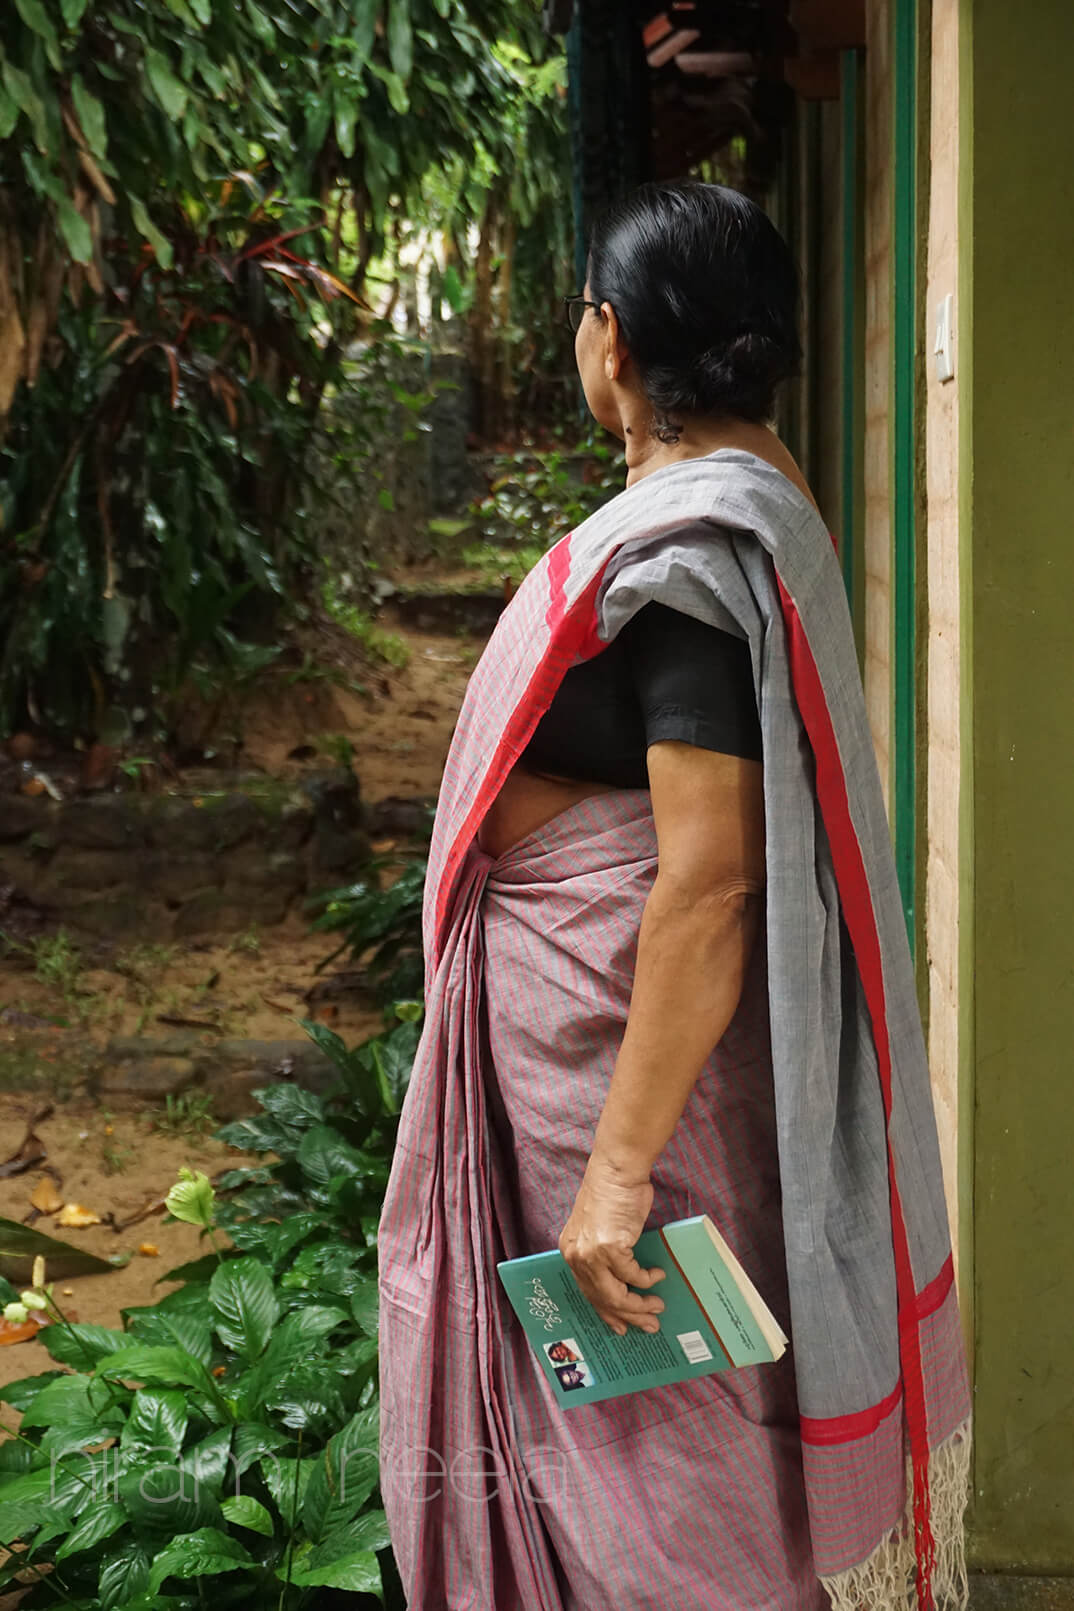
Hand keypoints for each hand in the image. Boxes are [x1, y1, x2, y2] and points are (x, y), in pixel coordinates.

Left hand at [558, 1151, 665, 1335]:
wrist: (617, 1170)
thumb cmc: (613, 1193)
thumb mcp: (598, 1227)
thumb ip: (603, 1253)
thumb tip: (624, 1279)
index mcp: (571, 1250)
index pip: (587, 1292)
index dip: (606, 1312)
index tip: (620, 1325)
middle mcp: (577, 1256)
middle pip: (602, 1299)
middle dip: (628, 1316)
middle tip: (649, 1325)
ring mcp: (592, 1254)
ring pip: (617, 1295)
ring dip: (640, 1305)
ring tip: (657, 1307)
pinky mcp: (611, 1248)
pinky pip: (633, 1276)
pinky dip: (648, 1279)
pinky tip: (658, 1275)